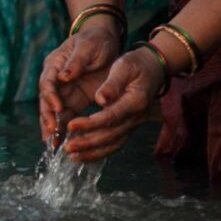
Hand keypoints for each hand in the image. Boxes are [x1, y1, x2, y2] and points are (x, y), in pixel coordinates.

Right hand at [39, 23, 121, 143]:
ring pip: (53, 111)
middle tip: (51, 134)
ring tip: (53, 145)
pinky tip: (63, 142)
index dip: (51, 97)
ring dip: (52, 127)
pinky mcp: (72, 99)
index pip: (47, 83)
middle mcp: (54, 79)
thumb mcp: (88, 48)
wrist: (105, 40)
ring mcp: (62, 90)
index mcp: (54, 64)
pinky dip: (63, 129)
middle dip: (48, 118)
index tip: (58, 109)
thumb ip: (76, 62)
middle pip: (46, 101)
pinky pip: (65, 116)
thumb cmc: (96, 41)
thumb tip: (63, 76)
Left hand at [63, 47, 161, 161]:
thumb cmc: (136, 65)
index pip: (111, 116)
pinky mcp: (128, 127)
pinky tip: (84, 155)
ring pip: (113, 143)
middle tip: (67, 147)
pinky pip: (114, 143)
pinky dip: (99, 152)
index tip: (71, 125)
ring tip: (73, 156)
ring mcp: (133, 124)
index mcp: (135, 101)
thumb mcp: (124, 66)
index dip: (91, 123)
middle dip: (88, 143)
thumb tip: (100, 99)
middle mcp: (136, 117)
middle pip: (111, 135)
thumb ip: (112, 84)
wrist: (153, 69)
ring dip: (93, 152)